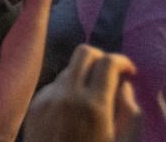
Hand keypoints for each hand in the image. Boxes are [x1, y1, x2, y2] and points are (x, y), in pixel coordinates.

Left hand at [25, 45, 140, 141]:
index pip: (108, 62)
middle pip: (84, 52)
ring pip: (69, 69)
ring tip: (94, 99)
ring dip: (84, 75)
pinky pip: (55, 86)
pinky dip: (68, 89)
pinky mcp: (35, 106)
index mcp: (94, 105)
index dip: (122, 61)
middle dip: (101, 59)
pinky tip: (74, 112)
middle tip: (111, 76)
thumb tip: (123, 86)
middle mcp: (68, 95)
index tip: (130, 72)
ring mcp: (48, 98)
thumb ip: (130, 113)